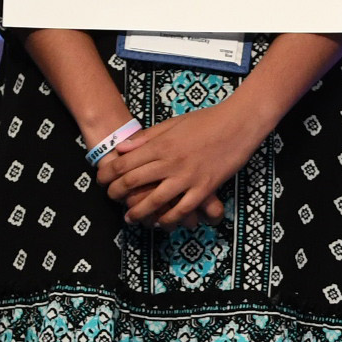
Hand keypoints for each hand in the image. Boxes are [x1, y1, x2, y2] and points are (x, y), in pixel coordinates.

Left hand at [99, 101, 266, 225]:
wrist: (239, 122)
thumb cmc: (207, 119)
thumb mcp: (174, 123)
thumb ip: (148, 137)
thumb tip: (123, 148)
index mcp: (161, 144)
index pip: (124, 163)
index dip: (108, 174)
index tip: (102, 180)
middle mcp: (170, 162)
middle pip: (133, 182)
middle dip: (116, 193)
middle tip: (112, 198)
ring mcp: (187, 177)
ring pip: (154, 201)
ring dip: (138, 212)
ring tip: (130, 218)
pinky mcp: (204, 188)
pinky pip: (182, 209)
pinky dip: (169, 218)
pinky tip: (161, 222)